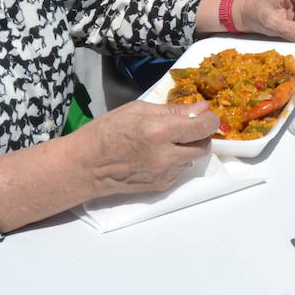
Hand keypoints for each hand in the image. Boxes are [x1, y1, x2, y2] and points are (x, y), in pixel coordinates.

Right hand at [70, 100, 218, 197]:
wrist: (85, 166)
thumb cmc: (106, 132)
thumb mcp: (137, 110)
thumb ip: (173, 111)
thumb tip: (200, 108)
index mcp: (159, 132)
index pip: (203, 127)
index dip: (209, 119)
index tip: (204, 115)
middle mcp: (166, 156)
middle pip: (204, 146)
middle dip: (201, 135)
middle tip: (187, 127)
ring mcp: (164, 174)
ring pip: (193, 159)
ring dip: (188, 148)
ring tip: (166, 141)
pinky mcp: (160, 186)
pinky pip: (179, 171)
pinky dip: (176, 161)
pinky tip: (157, 155)